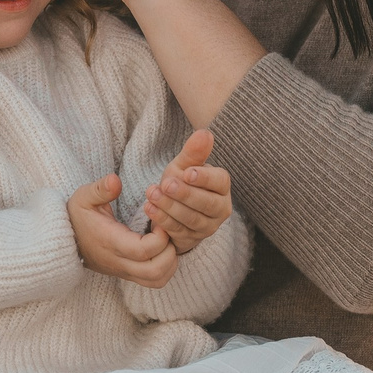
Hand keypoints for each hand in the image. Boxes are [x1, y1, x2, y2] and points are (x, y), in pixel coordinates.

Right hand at [67, 173, 176, 287]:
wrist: (64, 241)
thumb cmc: (77, 217)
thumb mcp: (84, 197)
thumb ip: (100, 189)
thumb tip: (115, 180)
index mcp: (111, 242)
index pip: (144, 250)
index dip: (160, 236)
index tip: (158, 220)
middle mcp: (119, 261)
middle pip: (155, 271)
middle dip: (170, 251)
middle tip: (167, 231)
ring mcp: (124, 271)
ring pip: (158, 279)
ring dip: (170, 262)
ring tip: (166, 241)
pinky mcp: (127, 275)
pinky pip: (154, 281)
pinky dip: (166, 268)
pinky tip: (162, 249)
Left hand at [143, 129, 230, 256]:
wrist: (172, 207)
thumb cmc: (182, 182)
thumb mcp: (184, 165)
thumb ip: (194, 152)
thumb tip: (205, 133)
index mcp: (222, 187)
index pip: (220, 182)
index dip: (204, 178)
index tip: (187, 173)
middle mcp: (220, 209)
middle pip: (206, 204)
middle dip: (185, 194)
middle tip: (166, 184)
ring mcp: (207, 227)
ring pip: (191, 219)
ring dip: (170, 206)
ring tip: (152, 194)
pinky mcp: (192, 240)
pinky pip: (178, 231)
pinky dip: (162, 220)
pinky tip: (149, 208)